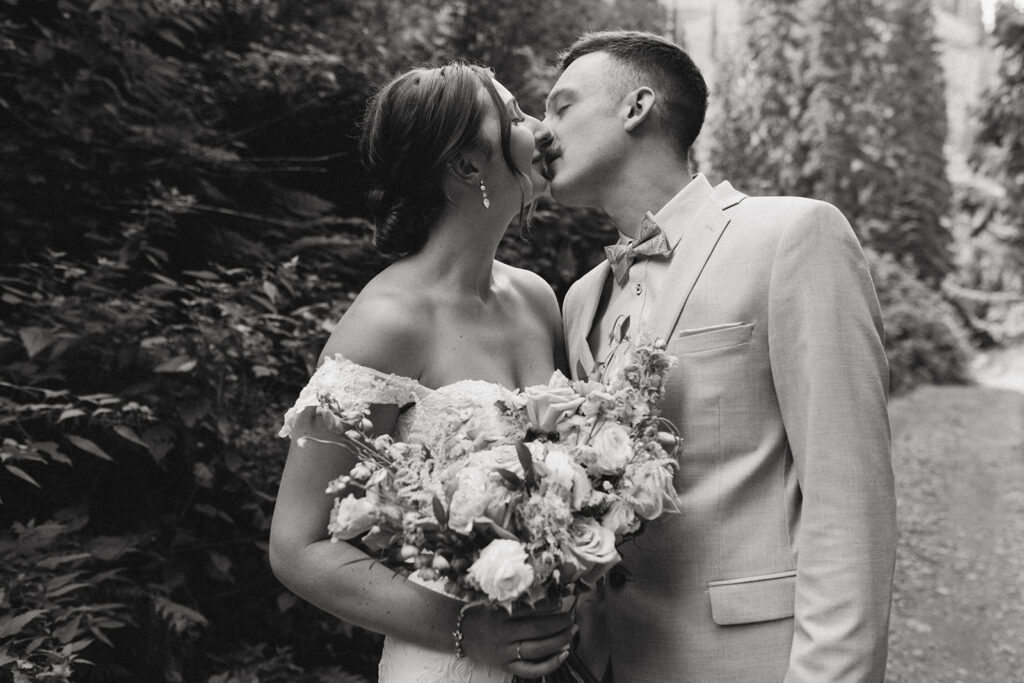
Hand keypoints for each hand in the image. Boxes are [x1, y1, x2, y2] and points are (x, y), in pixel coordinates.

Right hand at [460, 600, 577, 678]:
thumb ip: (516, 599)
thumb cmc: (483, 613)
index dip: (548, 605)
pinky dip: (549, 664)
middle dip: (559, 624)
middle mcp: (502, 634)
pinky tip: (564, 655)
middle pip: (537, 629)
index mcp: (499, 614)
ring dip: (559, 641)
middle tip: (571, 618)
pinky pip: (531, 670)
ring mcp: (504, 653)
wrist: (461, 633)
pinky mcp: (506, 667)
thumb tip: (546, 592)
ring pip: (537, 649)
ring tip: (572, 633)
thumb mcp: (495, 602)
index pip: (529, 609)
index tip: (561, 601)